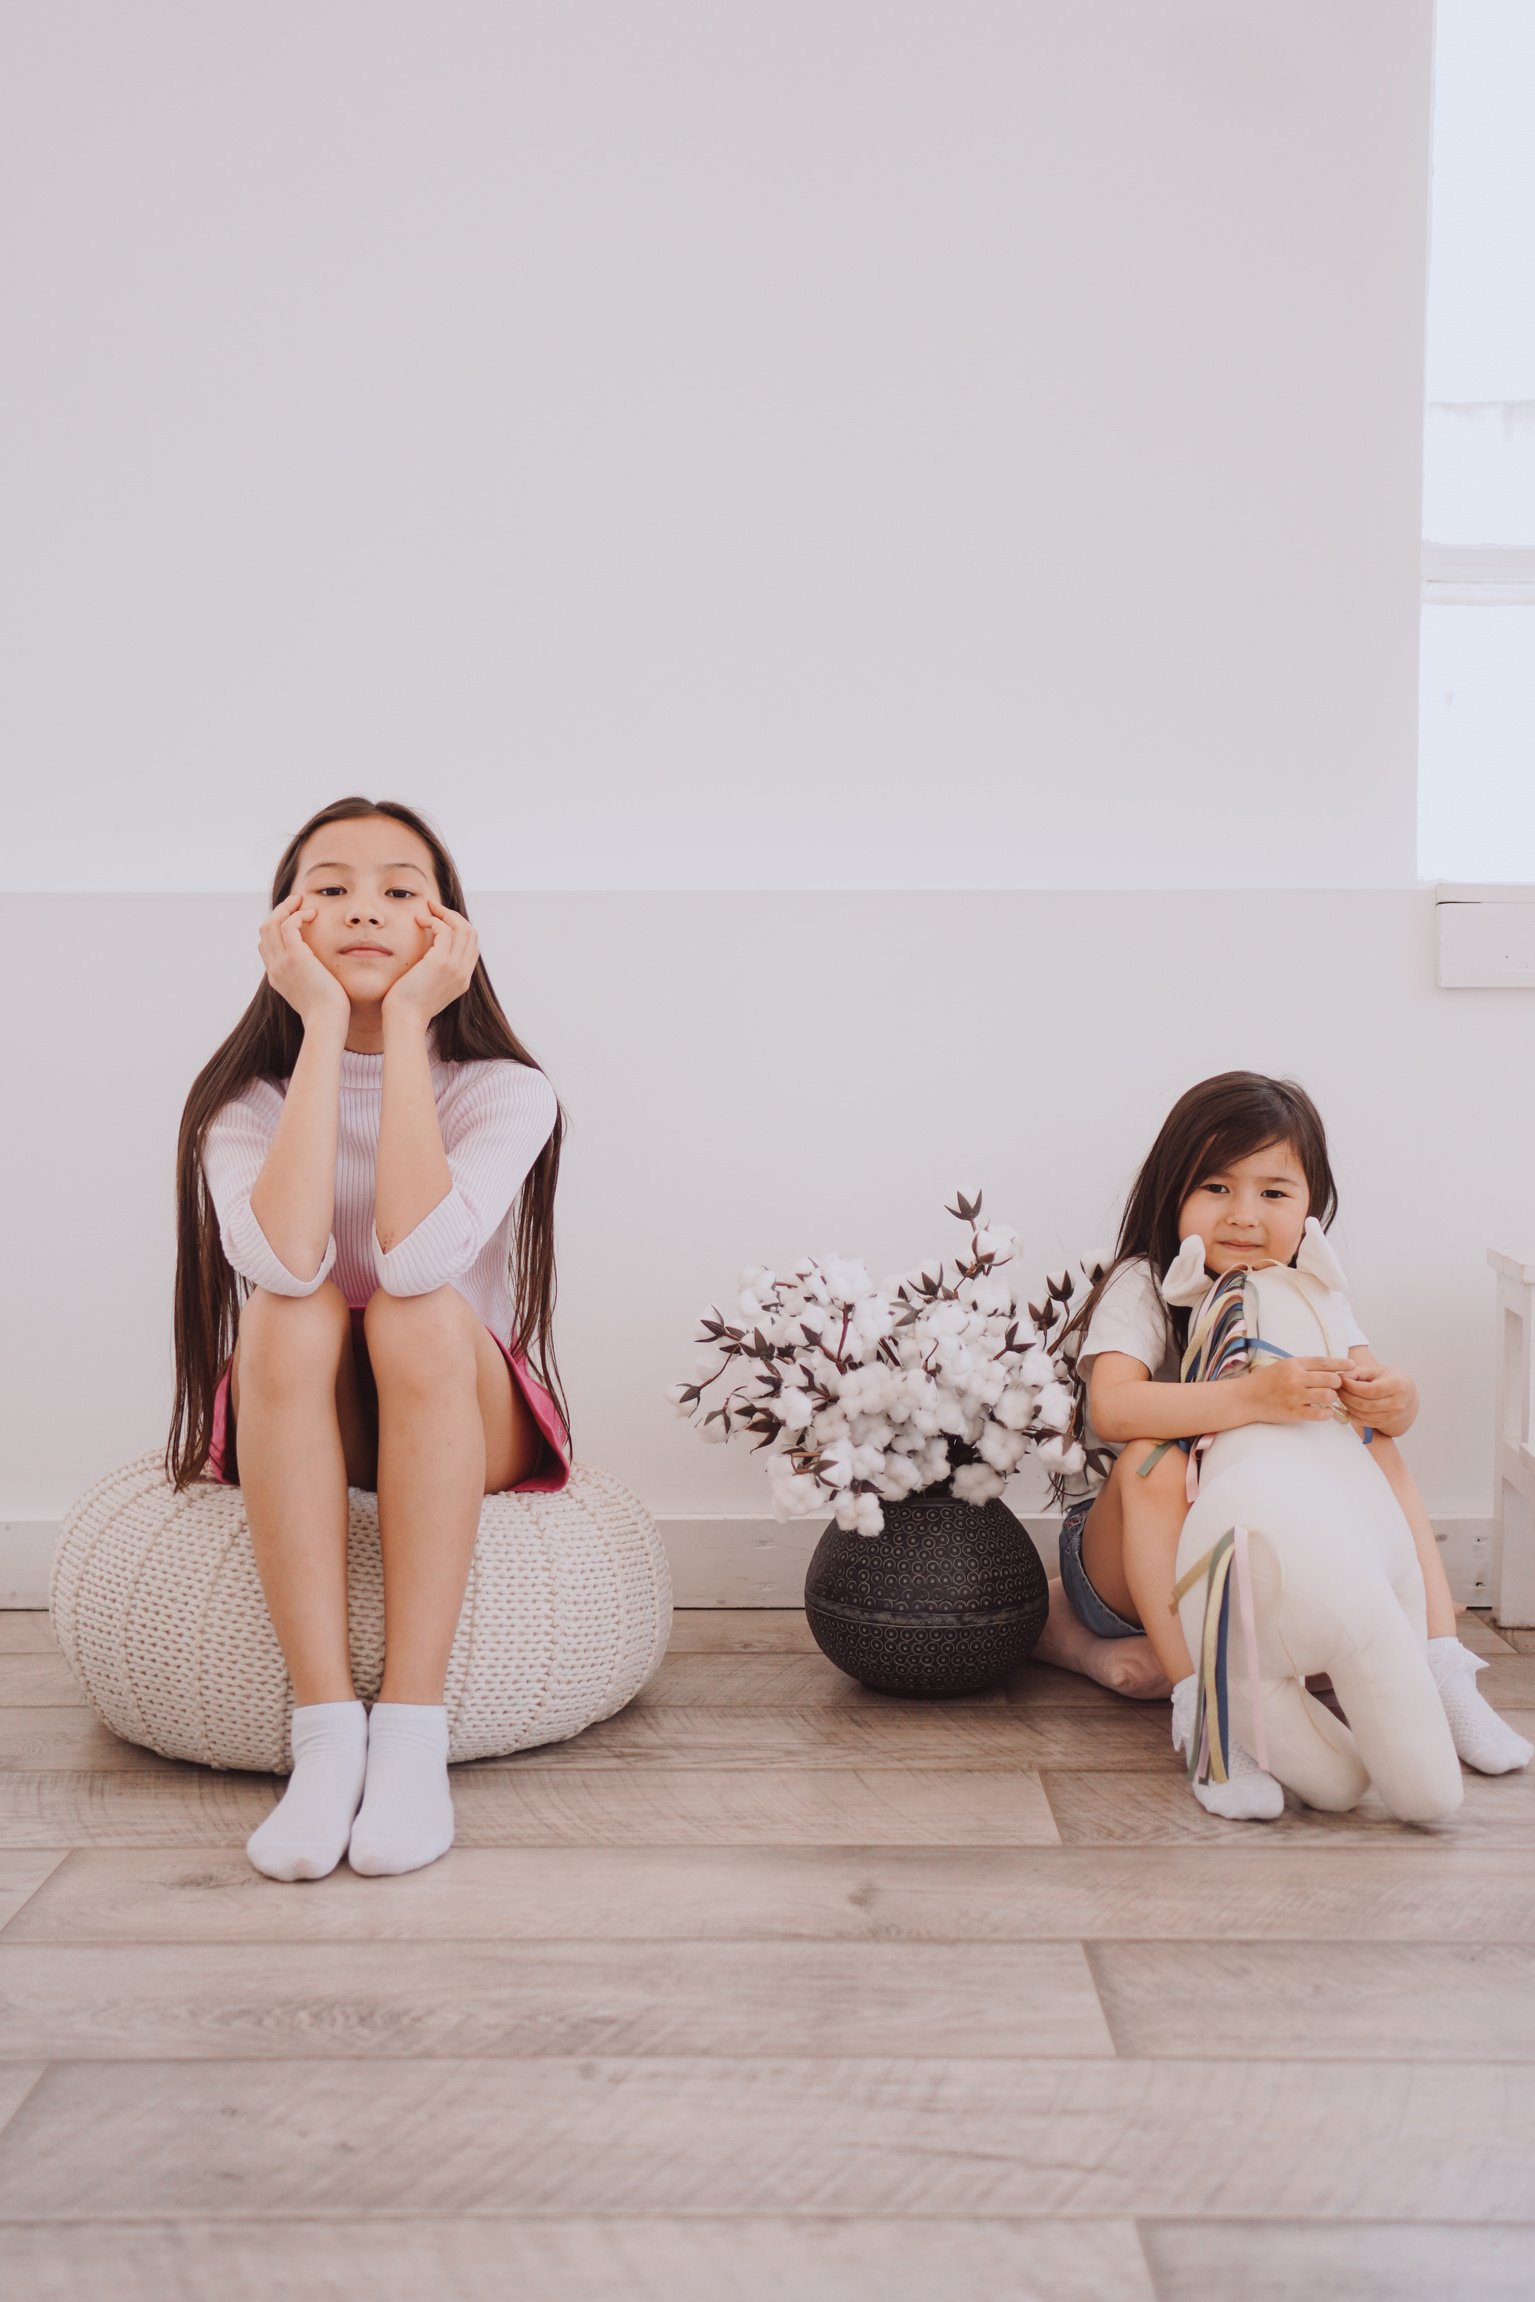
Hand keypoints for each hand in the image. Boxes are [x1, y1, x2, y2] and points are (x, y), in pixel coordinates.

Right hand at [258, 893, 349, 1029]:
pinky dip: (298, 915)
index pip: (266, 945)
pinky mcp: (295, 957)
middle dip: (278, 912)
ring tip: (302, 901)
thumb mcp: (313, 992)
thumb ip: (310, 978)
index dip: (276, 928)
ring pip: (271, 923)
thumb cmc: (328, 1012)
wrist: (327, 1021)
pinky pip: (288, 925)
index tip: (293, 918)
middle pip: (264, 931)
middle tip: (296, 902)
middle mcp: (274, 968)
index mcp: (276, 976)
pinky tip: (313, 914)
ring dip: (286, 908)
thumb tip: (321, 971)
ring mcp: (281, 962)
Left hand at [381, 896, 479, 1026]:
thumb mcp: (427, 988)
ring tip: (427, 910)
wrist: (404, 1019)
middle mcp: (463, 973)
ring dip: (444, 914)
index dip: (458, 929)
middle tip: (434, 907)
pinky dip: (433, 921)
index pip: (471, 946)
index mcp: (462, 980)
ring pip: (462, 928)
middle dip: (454, 916)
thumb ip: (433, 973)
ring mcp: (455, 967)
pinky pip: (444, 930)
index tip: (440, 921)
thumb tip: (425, 958)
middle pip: (471, 933)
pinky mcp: (441, 962)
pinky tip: (420, 922)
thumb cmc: (407, 1006)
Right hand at [1247, 1355, 1352, 1423]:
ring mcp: (1295, 1396)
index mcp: (1293, 1364)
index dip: (1340, 1364)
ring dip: (1332, 1398)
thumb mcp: (1282, 1366)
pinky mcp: (1294, 1412)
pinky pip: (1320, 1413)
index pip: (1323, 1362)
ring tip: (1327, 1399)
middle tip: (1336, 1386)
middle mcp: (1295, 1378)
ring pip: (1328, 1396)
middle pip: (1330, 1379)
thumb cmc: (1264, 1381)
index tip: (1352, 1366)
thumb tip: (1328, 1369)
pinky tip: (1324, 1412)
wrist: (1246, 1398)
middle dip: (1338, 1383)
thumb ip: (1303, 1367)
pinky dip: (1326, 1413)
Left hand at [1338, 1361, 1414, 1434]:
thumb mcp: (1377, 1370)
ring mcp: (1393, 1415)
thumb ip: (1358, 1371)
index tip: (1340, 1380)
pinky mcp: (1386, 1423)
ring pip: (1362, 1414)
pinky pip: (1364, 1421)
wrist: (1408, 1395)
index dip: (1351, 1387)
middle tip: (1336, 1389)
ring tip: (1341, 1395)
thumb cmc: (1391, 1379)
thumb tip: (1339, 1377)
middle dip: (1346, 1396)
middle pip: (1364, 1404)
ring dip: (1347, 1405)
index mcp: (1397, 1385)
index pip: (1369, 1390)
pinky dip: (1352, 1414)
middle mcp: (1397, 1403)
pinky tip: (1348, 1405)